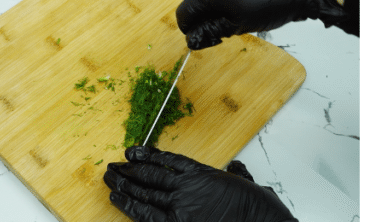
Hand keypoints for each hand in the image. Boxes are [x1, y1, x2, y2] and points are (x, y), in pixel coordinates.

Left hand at [104, 146, 295, 221]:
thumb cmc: (256, 207)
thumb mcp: (246, 182)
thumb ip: (235, 174)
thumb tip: (235, 168)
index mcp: (203, 174)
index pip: (169, 161)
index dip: (148, 155)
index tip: (133, 151)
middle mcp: (188, 188)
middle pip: (151, 176)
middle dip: (129, 170)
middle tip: (112, 166)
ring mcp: (181, 207)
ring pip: (145, 193)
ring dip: (124, 185)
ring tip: (109, 178)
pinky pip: (147, 214)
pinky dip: (130, 205)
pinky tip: (117, 198)